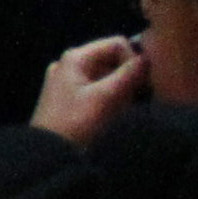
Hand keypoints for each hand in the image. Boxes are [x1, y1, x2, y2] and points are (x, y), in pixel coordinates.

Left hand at [27, 33, 147, 146]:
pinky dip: (111, 98)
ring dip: (122, 89)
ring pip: (108, 76)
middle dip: (128, 77)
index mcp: (75, 58)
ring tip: (123, 109)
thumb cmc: (77, 123)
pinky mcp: (71, 98)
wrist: (49, 155)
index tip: (142, 82)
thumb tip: (148, 58)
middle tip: (134, 98)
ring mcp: (69, 81)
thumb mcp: (106, 97)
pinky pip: (99, 89)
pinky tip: (114, 114)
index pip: (117, 44)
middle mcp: (70, 64)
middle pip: (112, 59)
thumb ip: (129, 74)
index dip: (133, 59)